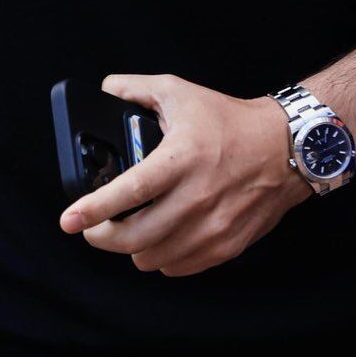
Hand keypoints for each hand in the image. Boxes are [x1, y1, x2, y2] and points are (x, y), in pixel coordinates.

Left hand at [58, 72, 312, 275]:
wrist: (287, 148)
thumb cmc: (231, 121)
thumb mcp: (181, 93)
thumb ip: (137, 90)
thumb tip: (107, 89)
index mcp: (182, 159)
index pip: (130, 191)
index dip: (93, 209)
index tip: (68, 220)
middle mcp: (197, 197)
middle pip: (133, 237)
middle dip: (101, 236)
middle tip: (91, 228)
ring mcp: (212, 227)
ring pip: (151, 257)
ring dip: (131, 248)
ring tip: (129, 230)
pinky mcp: (225, 246)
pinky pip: (176, 267)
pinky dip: (160, 257)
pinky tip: (160, 237)